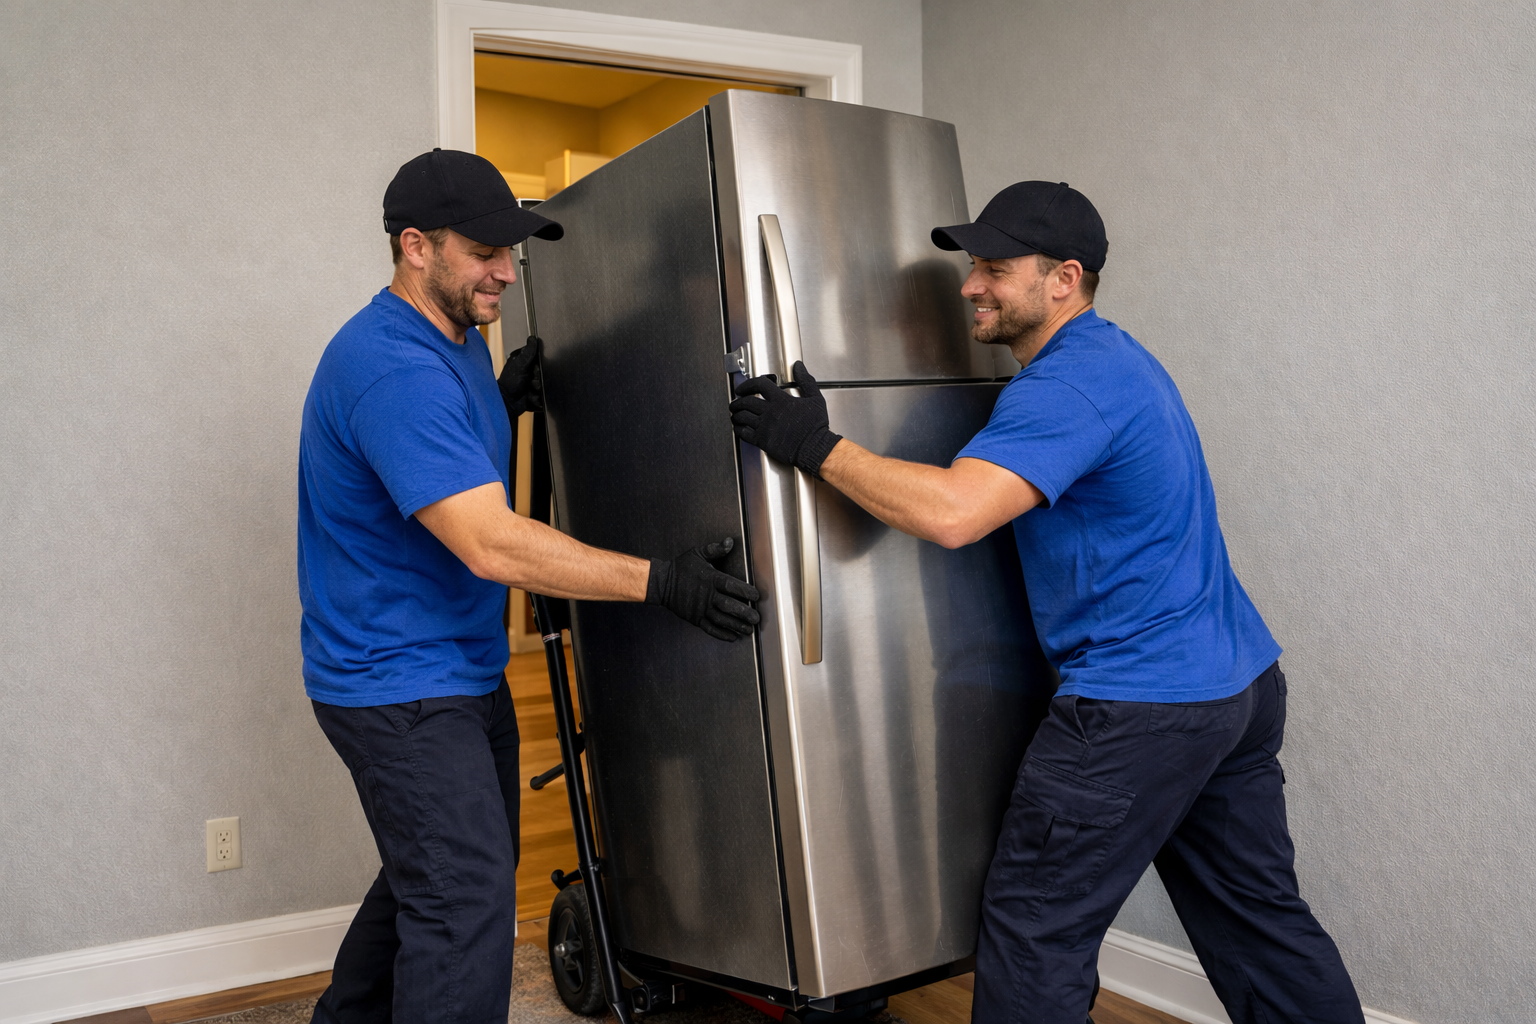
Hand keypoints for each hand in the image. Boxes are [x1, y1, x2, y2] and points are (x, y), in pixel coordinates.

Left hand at [498, 335, 543, 417]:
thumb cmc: (509, 383)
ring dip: (537, 390)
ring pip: (546, 386)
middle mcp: (530, 372)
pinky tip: (529, 397)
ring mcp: (533, 384)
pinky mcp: (536, 395)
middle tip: (529, 382)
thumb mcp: (519, 365)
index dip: (539, 366)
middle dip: (538, 380)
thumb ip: (527, 353)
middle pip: (545, 375)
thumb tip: (533, 339)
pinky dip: (537, 398)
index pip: (541, 360)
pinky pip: (544, 397)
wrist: (507, 403)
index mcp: (525, 362)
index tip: (533, 369)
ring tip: (528, 391)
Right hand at [647, 537, 760, 640]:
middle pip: (729, 606)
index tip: (756, 596)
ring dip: (736, 625)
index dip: (745, 591)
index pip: (732, 586)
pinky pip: (710, 628)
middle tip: (756, 618)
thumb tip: (729, 542)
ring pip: (721, 619)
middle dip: (744, 613)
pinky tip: (731, 636)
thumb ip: (715, 549)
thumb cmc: (680, 568)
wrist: (661, 583)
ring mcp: (700, 608)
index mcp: (710, 579)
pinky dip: (721, 634)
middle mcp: (707, 595)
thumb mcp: (698, 554)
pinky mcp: (695, 618)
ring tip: (748, 629)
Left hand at [728, 361, 843, 476]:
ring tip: (734, 413)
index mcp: (781, 400)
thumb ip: (805, 380)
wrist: (814, 447)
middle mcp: (770, 412)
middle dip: (738, 400)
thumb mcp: (815, 398)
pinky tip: (738, 427)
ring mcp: (765, 427)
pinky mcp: (763, 441)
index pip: (759, 385)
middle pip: (746, 401)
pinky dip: (738, 429)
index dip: (748, 384)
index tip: (743, 388)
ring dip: (736, 413)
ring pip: (742, 416)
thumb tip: (799, 366)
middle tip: (736, 401)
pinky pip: (744, 433)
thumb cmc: (816, 426)